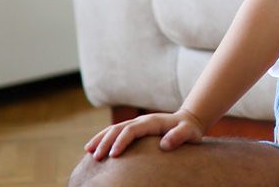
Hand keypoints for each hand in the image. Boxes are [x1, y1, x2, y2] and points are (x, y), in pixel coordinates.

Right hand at [84, 109, 205, 160]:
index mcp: (152, 121)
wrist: (188, 121)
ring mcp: (137, 124)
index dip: (121, 141)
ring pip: (114, 129)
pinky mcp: (134, 129)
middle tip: (96, 157)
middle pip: (118, 129)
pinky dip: (104, 138)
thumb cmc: (189, 129)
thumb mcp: (189, 132)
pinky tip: (95, 148)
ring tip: (89, 152)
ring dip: (101, 139)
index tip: (113, 155)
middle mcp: (141, 121)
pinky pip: (116, 133)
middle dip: (105, 141)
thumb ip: (179, 136)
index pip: (132, 130)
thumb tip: (164, 144)